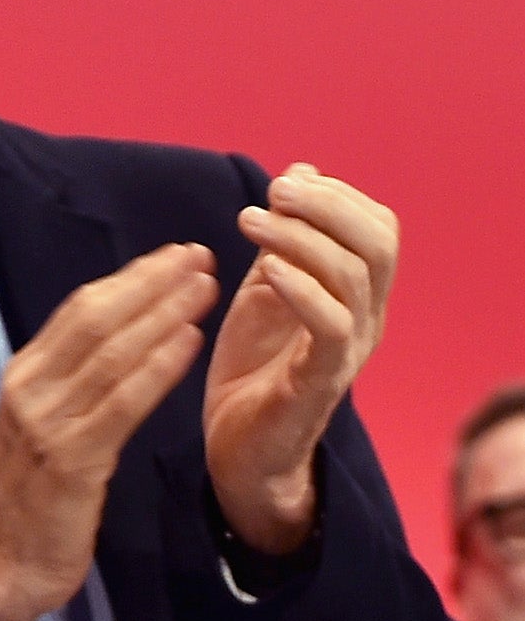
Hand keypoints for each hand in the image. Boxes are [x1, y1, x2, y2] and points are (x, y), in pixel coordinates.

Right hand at [0, 244, 219, 620]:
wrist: (0, 563)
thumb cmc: (31, 497)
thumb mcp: (44, 425)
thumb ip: (73, 384)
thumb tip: (120, 340)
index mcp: (24, 375)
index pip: (79, 310)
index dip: (130, 278)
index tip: (174, 255)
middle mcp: (30, 388)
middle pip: (95, 319)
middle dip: (150, 282)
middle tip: (198, 254)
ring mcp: (47, 423)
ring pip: (110, 353)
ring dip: (162, 314)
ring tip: (205, 289)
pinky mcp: (71, 460)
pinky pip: (121, 403)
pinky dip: (156, 368)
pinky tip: (189, 344)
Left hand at [204, 165, 396, 553]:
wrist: (240, 451)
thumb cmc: (255, 368)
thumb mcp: (266, 288)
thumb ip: (286, 238)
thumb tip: (301, 170)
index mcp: (358, 295)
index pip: (378, 227)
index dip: (337, 196)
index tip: (284, 181)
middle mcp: (366, 320)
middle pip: (380, 244)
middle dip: (328, 206)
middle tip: (273, 191)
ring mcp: (348, 352)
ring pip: (355, 277)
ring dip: (299, 238)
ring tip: (250, 222)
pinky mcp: (320, 382)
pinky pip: (330, 327)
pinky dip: (301, 289)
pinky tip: (266, 270)